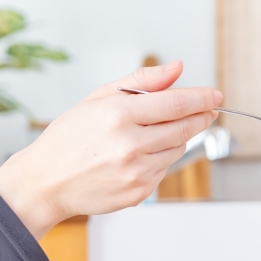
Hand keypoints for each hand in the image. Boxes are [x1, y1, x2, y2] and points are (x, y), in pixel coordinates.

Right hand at [0, 61, 221, 237]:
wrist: (46, 181)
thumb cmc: (69, 138)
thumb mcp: (98, 98)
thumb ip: (141, 81)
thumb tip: (177, 68)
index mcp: (118, 114)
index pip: (175, 103)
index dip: (201, 98)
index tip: (214, 95)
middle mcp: (129, 144)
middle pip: (184, 127)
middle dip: (200, 117)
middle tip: (207, 111)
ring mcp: (135, 171)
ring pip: (177, 149)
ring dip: (175, 139)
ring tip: (151, 134)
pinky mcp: (138, 192)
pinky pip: (164, 169)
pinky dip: (159, 159)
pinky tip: (137, 156)